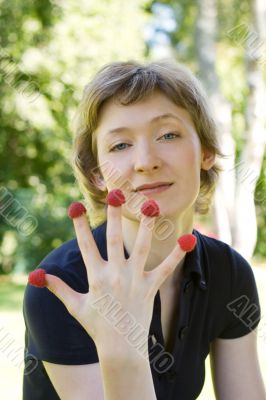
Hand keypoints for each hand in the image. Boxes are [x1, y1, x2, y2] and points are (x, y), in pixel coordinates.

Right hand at [28, 189, 195, 352]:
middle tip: (115, 193)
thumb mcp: (75, 306)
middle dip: (113, 215)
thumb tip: (38, 277)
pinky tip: (188, 239)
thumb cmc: (96, 326)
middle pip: (112, 240)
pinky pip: (166, 268)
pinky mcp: (150, 287)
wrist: (120, 348)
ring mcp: (134, 280)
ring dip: (145, 226)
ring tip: (150, 206)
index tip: (75, 206)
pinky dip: (177, 254)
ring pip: (140, 248)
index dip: (79, 225)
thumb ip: (58, 288)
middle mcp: (115, 275)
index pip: (85, 246)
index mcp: (96, 277)